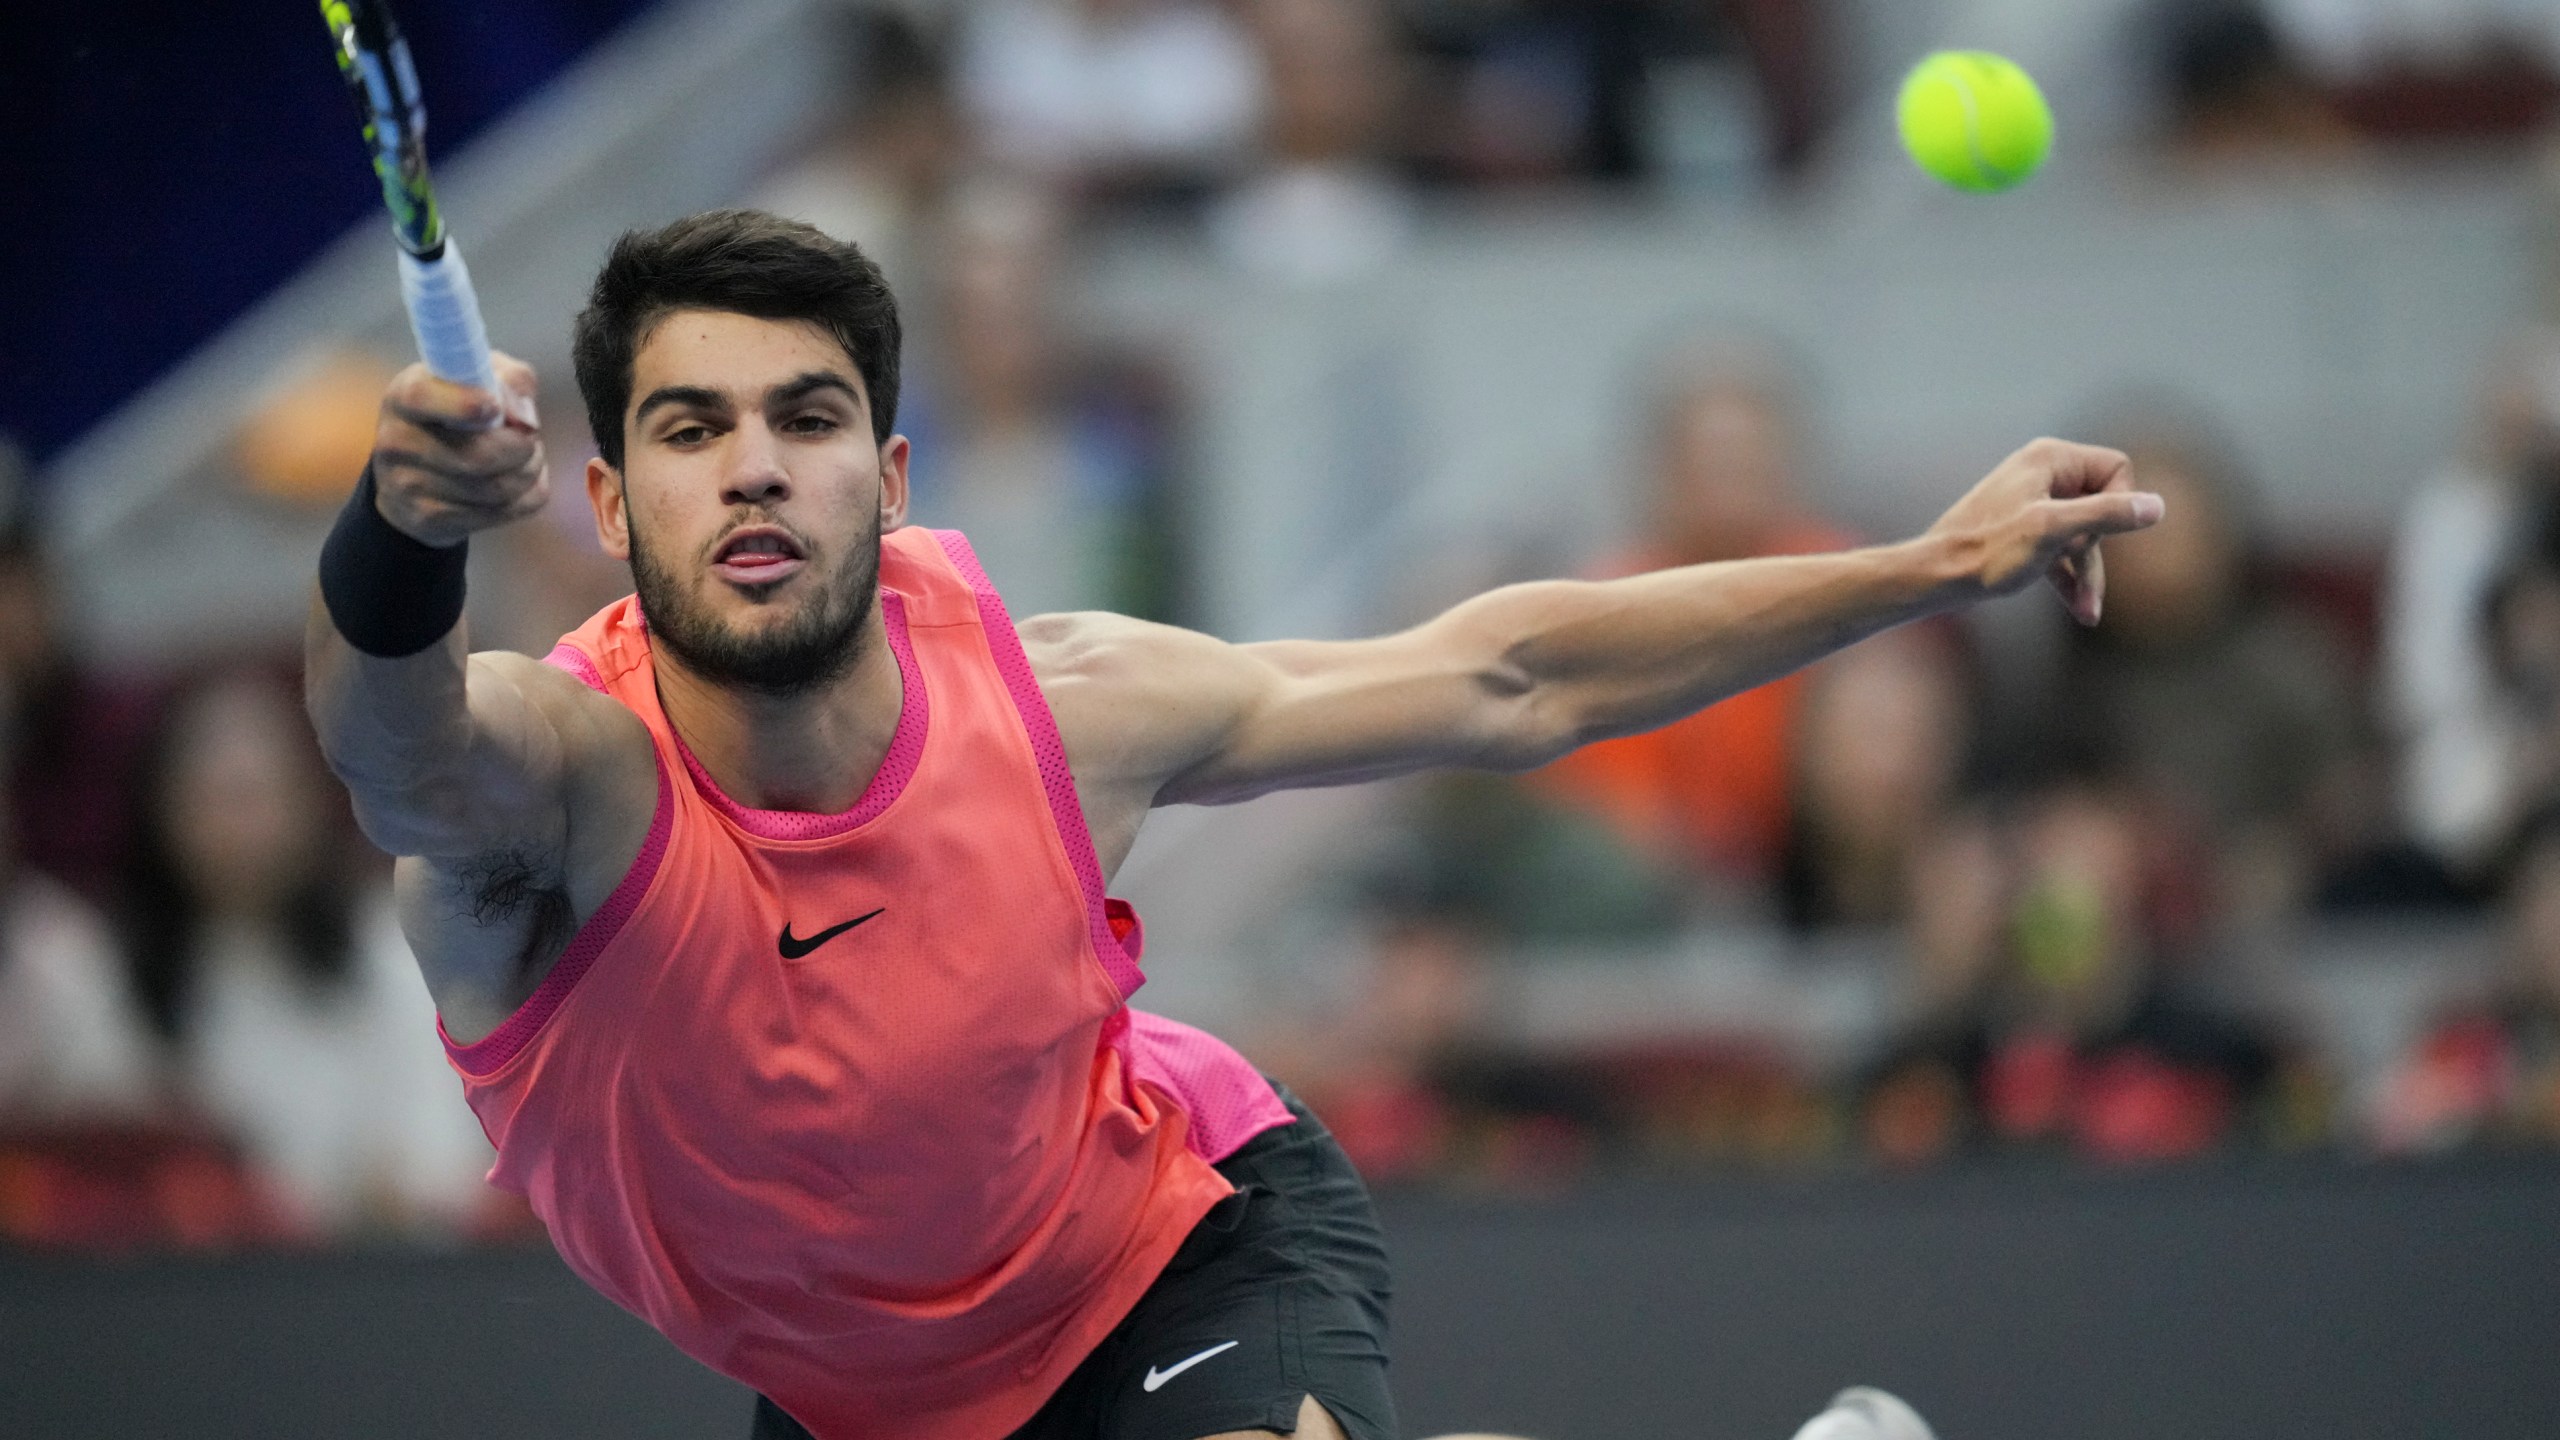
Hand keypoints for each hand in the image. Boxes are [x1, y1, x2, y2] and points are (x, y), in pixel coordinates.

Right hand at [370, 352, 545, 547]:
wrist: (414, 475)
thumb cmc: (456, 415)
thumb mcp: (477, 379)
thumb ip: (510, 379)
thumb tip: (524, 418)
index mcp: (403, 397)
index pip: (422, 397)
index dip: (464, 404)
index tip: (494, 407)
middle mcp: (397, 441)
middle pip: (478, 456)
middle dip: (522, 447)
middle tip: (531, 437)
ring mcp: (408, 485)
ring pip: (497, 488)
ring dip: (529, 470)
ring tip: (526, 457)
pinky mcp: (429, 519)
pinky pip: (504, 511)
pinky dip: (527, 495)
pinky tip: (519, 483)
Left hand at [1926, 437, 2164, 625]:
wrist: (1935, 576)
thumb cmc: (1988, 551)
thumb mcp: (2053, 530)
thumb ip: (2106, 515)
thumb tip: (2157, 506)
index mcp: (2050, 458)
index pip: (2118, 469)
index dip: (2116, 504)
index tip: (2084, 533)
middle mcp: (2043, 473)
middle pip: (2103, 505)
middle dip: (2096, 547)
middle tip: (2069, 563)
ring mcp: (2034, 503)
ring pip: (2083, 535)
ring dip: (2088, 573)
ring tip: (2088, 612)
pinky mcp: (2025, 533)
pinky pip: (2062, 551)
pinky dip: (2070, 578)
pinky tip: (2082, 610)